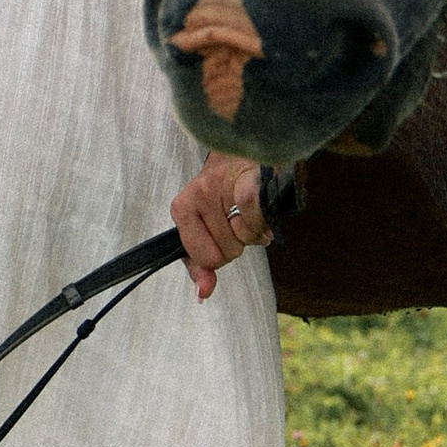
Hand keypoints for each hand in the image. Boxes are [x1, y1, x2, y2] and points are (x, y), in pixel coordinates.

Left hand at [171, 153, 264, 300]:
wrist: (240, 152)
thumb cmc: (221, 195)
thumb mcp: (202, 229)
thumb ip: (200, 264)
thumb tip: (203, 294)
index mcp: (181, 208)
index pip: (204, 258)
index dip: (219, 255)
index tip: (220, 236)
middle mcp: (197, 194)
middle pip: (226, 252)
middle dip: (236, 244)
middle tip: (235, 220)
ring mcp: (222, 185)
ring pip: (244, 239)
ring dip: (252, 233)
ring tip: (246, 211)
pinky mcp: (248, 180)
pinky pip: (257, 221)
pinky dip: (264, 224)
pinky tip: (262, 212)